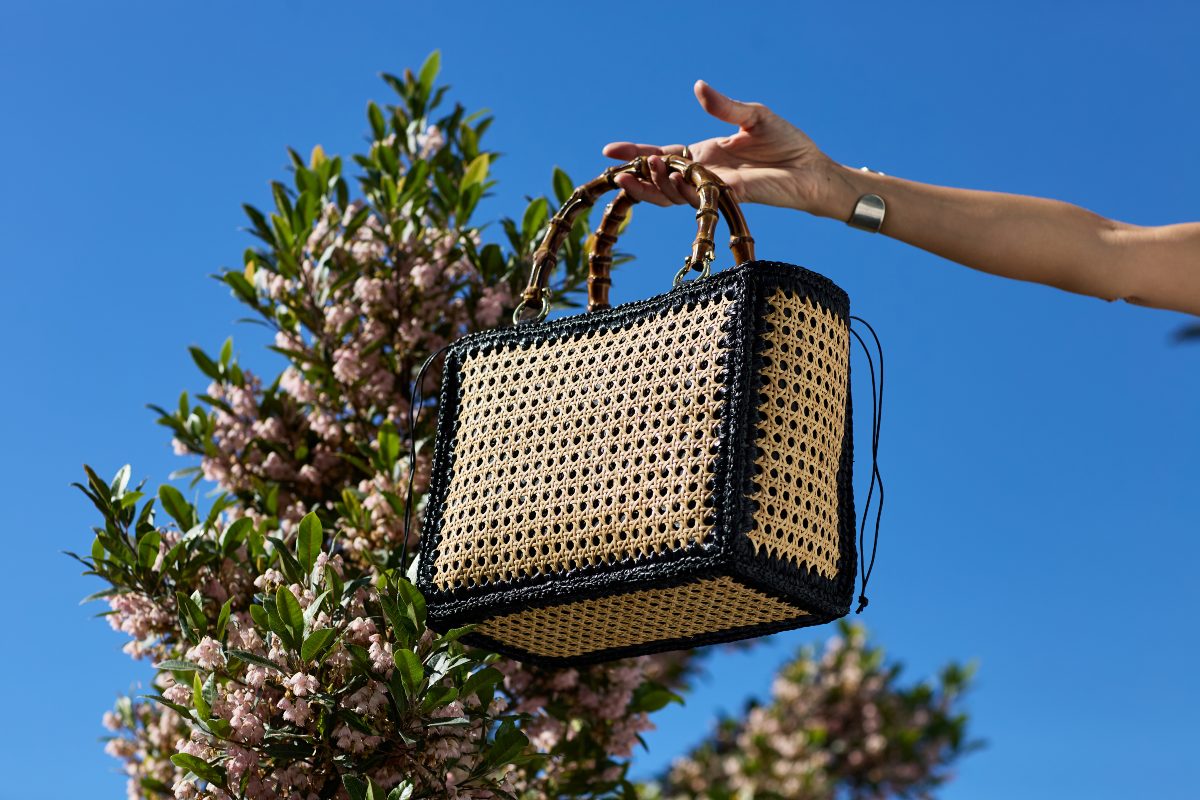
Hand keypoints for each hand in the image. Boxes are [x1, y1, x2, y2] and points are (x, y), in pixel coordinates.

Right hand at [602, 80, 840, 214]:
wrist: (812, 168)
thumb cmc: (786, 143)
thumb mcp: (753, 117)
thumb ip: (724, 107)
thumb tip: (698, 87)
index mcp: (705, 155)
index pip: (664, 155)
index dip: (637, 154)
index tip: (609, 151)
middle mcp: (704, 175)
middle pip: (660, 180)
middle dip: (638, 176)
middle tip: (619, 170)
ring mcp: (714, 190)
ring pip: (672, 195)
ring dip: (655, 185)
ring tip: (647, 169)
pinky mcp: (729, 199)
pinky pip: (698, 199)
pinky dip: (681, 190)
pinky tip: (671, 177)